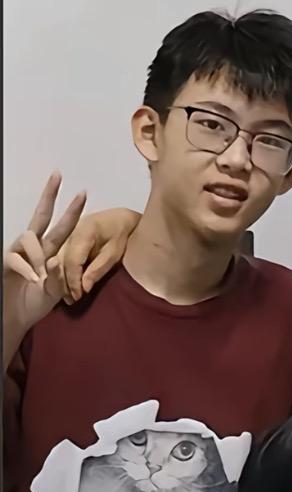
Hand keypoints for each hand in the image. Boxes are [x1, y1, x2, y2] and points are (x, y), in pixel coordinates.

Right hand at [4, 173, 85, 335]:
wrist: (16, 316)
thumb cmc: (36, 302)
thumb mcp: (55, 291)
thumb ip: (59, 277)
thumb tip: (55, 260)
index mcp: (49, 251)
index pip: (62, 227)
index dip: (71, 211)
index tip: (83, 192)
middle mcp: (33, 247)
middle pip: (41, 215)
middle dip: (50, 195)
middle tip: (58, 175)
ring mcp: (17, 252)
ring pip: (29, 238)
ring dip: (39, 255)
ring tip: (42, 276)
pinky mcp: (5, 261)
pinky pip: (16, 257)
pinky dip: (28, 268)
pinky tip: (34, 279)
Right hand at [57, 207, 141, 303]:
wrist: (120, 219)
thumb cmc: (121, 236)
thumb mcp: (114, 254)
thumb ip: (98, 269)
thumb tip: (84, 288)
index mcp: (82, 233)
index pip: (72, 262)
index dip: (74, 281)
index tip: (78, 296)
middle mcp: (69, 233)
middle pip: (60, 262)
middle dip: (64, 283)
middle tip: (71, 301)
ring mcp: (65, 236)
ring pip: (56, 261)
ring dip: (60, 279)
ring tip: (68, 298)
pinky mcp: (65, 240)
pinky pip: (59, 258)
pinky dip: (61, 272)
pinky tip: (65, 286)